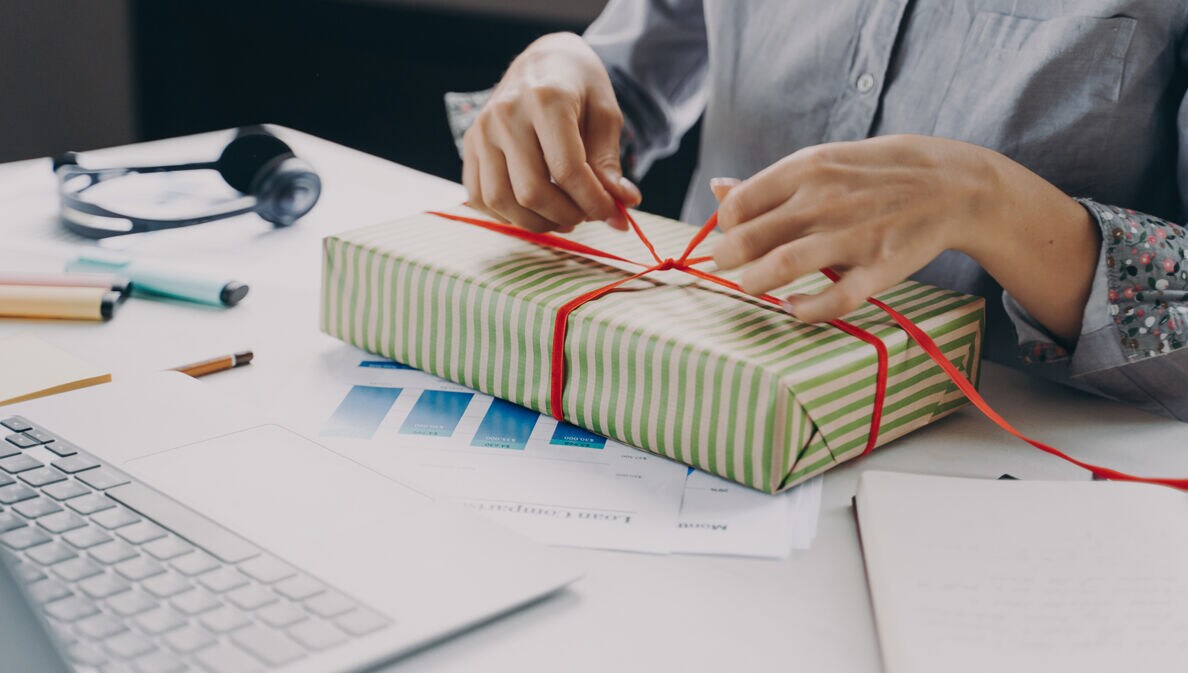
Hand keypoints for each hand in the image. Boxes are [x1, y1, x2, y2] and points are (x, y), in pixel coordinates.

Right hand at [462, 32, 641, 232]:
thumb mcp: (606, 115)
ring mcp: (481, 130)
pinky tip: (533, 211)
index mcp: (545, 99)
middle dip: (567, 215)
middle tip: (587, 215)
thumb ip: (609, 161)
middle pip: (531, 191)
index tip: (612, 214)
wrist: (543, 61)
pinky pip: (479, 197)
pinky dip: (507, 216)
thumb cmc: (579, 87)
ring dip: (537, 222)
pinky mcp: (470, 145)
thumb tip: (623, 204)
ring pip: (502, 200)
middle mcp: (505, 114)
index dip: (593, 202)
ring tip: (563, 217)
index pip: (567, 169)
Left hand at [709, 135, 1097, 342]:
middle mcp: (824, 200)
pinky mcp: (880, 268)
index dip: (724, 227)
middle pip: (752, 238)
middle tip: (727, 267)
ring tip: (750, 287)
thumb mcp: (823, 161)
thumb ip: (770, 182)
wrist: (953, 184)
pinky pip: (835, 299)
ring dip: (754, 284)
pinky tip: (793, 308)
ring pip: (782, 267)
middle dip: (727, 259)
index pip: (740, 203)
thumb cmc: (875, 173)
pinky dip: (806, 310)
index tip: (730, 237)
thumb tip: (717, 189)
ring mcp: (853, 236)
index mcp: (807, 168)